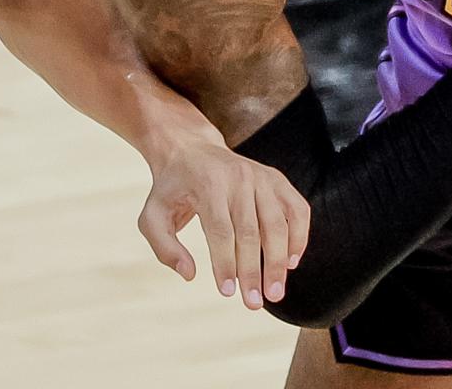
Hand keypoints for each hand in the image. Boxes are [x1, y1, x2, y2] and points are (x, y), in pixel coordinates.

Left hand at [136, 122, 309, 309]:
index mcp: (208, 184)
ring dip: (279, 261)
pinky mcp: (277, 179)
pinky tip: (291, 262)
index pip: (220, 230)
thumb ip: (164, 247)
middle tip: (255, 303)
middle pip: (251, 231)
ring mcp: (261, 177)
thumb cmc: (172, 189)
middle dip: (254, 271)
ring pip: (278, 223)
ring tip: (275, 292)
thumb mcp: (152, 215)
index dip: (225, 264)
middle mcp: (239, 177)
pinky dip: (299, 236)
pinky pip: (297, 209)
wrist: (191, 149)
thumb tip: (189, 274)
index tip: (227, 293)